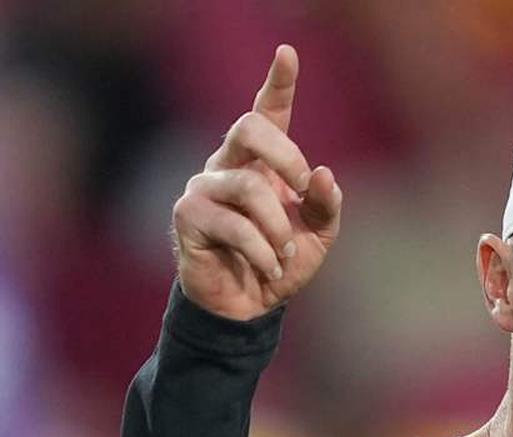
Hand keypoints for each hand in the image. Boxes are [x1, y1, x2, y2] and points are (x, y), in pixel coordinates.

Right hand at [172, 44, 342, 320]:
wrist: (249, 307)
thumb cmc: (282, 263)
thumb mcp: (318, 236)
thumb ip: (325, 204)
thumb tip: (322, 173)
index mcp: (263, 163)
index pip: (267, 112)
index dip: (278, 82)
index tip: (288, 53)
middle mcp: (229, 165)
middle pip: (249, 127)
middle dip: (285, 155)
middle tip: (301, 189)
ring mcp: (204, 188)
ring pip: (248, 188)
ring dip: (277, 229)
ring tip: (285, 258)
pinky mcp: (187, 216)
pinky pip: (232, 224)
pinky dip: (261, 250)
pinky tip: (269, 269)